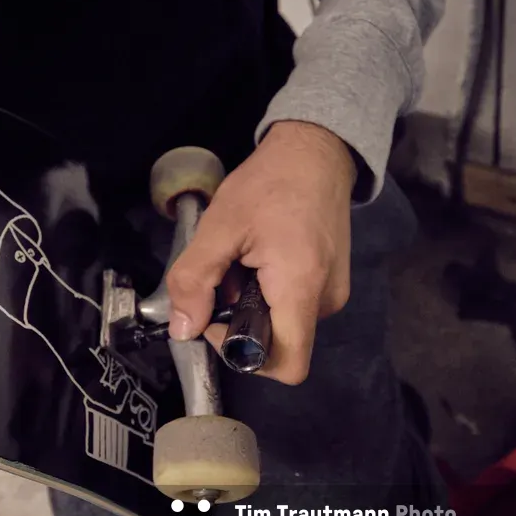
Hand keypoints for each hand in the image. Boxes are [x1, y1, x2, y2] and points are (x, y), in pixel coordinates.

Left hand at [166, 121, 356, 384]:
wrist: (316, 150)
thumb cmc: (269, 182)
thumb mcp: (219, 226)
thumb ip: (195, 280)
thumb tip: (183, 329)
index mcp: (301, 288)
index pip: (287, 365)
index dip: (245, 356)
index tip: (219, 319)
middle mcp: (326, 300)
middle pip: (279, 344)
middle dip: (241, 322)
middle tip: (226, 278)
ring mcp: (333, 292)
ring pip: (283, 325)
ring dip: (253, 304)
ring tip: (243, 260)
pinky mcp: (332, 282)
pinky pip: (295, 306)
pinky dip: (269, 292)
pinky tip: (260, 258)